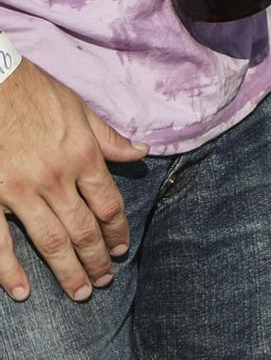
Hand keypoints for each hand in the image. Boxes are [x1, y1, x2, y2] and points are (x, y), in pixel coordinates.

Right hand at [0, 60, 146, 302]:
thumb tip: (142, 152)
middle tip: (105, 280)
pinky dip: (10, 270)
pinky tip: (22, 290)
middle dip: (97, 258)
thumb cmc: (36, 94)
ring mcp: (20, 191)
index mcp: (82, 156)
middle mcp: (55, 178)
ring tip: (80, 292)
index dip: (117, 230)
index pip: (108, 204)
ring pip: (50, 240)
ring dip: (67, 270)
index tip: (122, 248)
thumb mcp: (81, 111)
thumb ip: (109, 139)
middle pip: (84, 229)